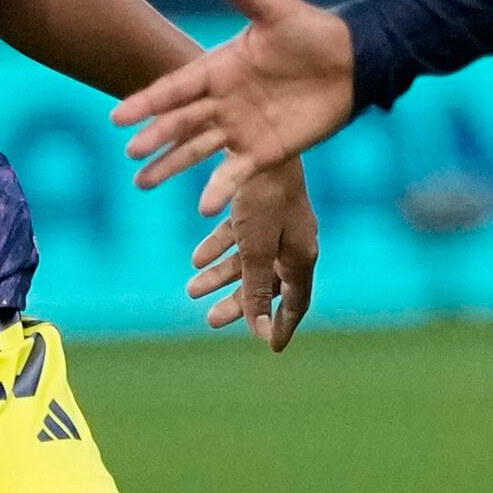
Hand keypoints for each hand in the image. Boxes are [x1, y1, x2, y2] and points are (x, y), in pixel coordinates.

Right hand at [115, 0, 356, 209]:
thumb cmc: (313, 32)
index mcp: (219, 67)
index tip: (118, 116)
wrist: (354, 62)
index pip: (175, 87)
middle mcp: (224, 100)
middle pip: (180, 121)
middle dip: (154, 137)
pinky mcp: (267, 150)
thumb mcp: (276, 11)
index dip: (147, 102)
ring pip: (198, 149)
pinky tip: (204, 208)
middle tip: (129, 153)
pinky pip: (238, 172)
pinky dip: (221, 188)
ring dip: (172, 165)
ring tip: (143, 184)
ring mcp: (243, 127)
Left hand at [185, 150, 320, 348]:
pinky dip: (220, 247)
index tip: (270, 347)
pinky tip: (197, 256)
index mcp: (301, 257)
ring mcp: (279, 225)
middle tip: (211, 320)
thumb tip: (259, 332)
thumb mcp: (256, 248)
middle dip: (239, 302)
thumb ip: (257, 290)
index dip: (281, 325)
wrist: (259, 146)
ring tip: (191, 288)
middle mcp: (294, 243)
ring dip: (221, 275)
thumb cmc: (263, 199)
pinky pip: (242, 236)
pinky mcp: (262, 207)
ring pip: (250, 260)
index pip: (296, 303)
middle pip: (267, 284)